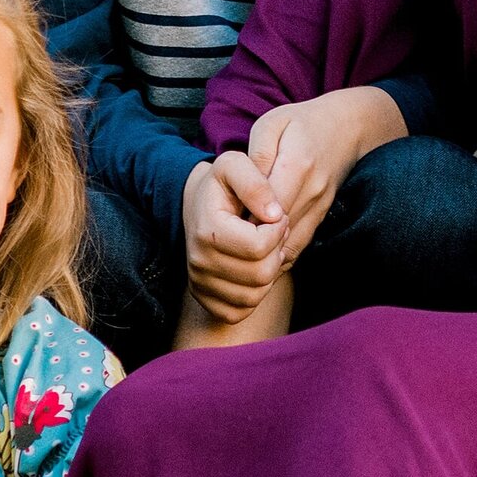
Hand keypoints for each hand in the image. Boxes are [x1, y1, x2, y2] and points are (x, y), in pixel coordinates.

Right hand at [181, 151, 295, 322]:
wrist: (197, 207)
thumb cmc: (221, 186)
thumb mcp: (234, 166)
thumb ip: (255, 182)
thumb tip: (275, 213)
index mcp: (207, 230)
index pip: (259, 246)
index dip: (278, 230)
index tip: (276, 215)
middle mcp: (199, 262)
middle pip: (261, 273)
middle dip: (277, 250)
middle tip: (275, 232)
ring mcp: (200, 284)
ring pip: (256, 295)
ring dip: (270, 271)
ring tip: (266, 248)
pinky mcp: (207, 301)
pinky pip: (244, 310)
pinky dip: (257, 293)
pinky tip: (255, 268)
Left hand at [241, 89, 393, 263]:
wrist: (347, 127)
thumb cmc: (302, 123)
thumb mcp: (271, 125)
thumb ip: (257, 155)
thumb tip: (248, 187)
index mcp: (297, 165)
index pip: (269, 206)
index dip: (245, 221)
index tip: (225, 223)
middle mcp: (312, 191)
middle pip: (278, 230)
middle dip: (250, 240)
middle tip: (226, 242)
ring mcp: (320, 205)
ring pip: (290, 244)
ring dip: (264, 252)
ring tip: (240, 249)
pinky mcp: (323, 215)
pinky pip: (299, 244)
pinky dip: (279, 253)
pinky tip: (260, 250)